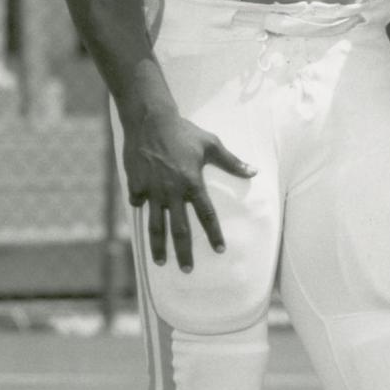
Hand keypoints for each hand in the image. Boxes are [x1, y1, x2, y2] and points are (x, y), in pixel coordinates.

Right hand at [122, 109, 254, 270]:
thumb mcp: (211, 144)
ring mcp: (152, 190)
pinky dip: (140, 209)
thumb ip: (232, 162)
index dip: (214, 235)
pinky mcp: (136, 184)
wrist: (149, 119)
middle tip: (187, 270)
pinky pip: (138, 202)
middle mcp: (172, 192)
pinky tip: (142, 215)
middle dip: (184, 252)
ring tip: (160, 262)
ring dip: (158, 246)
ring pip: (156, 225)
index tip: (219, 250)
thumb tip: (253, 171)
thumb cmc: (183, 131)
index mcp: (193, 184)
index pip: (206, 216)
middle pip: (180, 230)